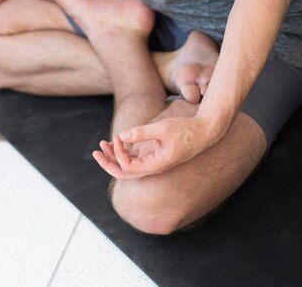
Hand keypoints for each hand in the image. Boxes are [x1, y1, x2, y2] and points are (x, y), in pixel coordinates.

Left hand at [93, 116, 215, 179]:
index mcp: (156, 165)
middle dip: (109, 162)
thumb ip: (141, 132)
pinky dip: (125, 153)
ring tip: (103, 144)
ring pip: (130, 166)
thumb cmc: (186, 129)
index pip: (129, 169)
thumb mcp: (162, 129)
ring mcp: (156, 162)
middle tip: (96, 152)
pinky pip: (137, 159)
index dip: (119, 155)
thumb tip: (122, 136)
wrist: (205, 131)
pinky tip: (118, 142)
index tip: (118, 138)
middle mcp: (154, 167)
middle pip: (125, 173)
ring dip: (115, 156)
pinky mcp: (157, 155)